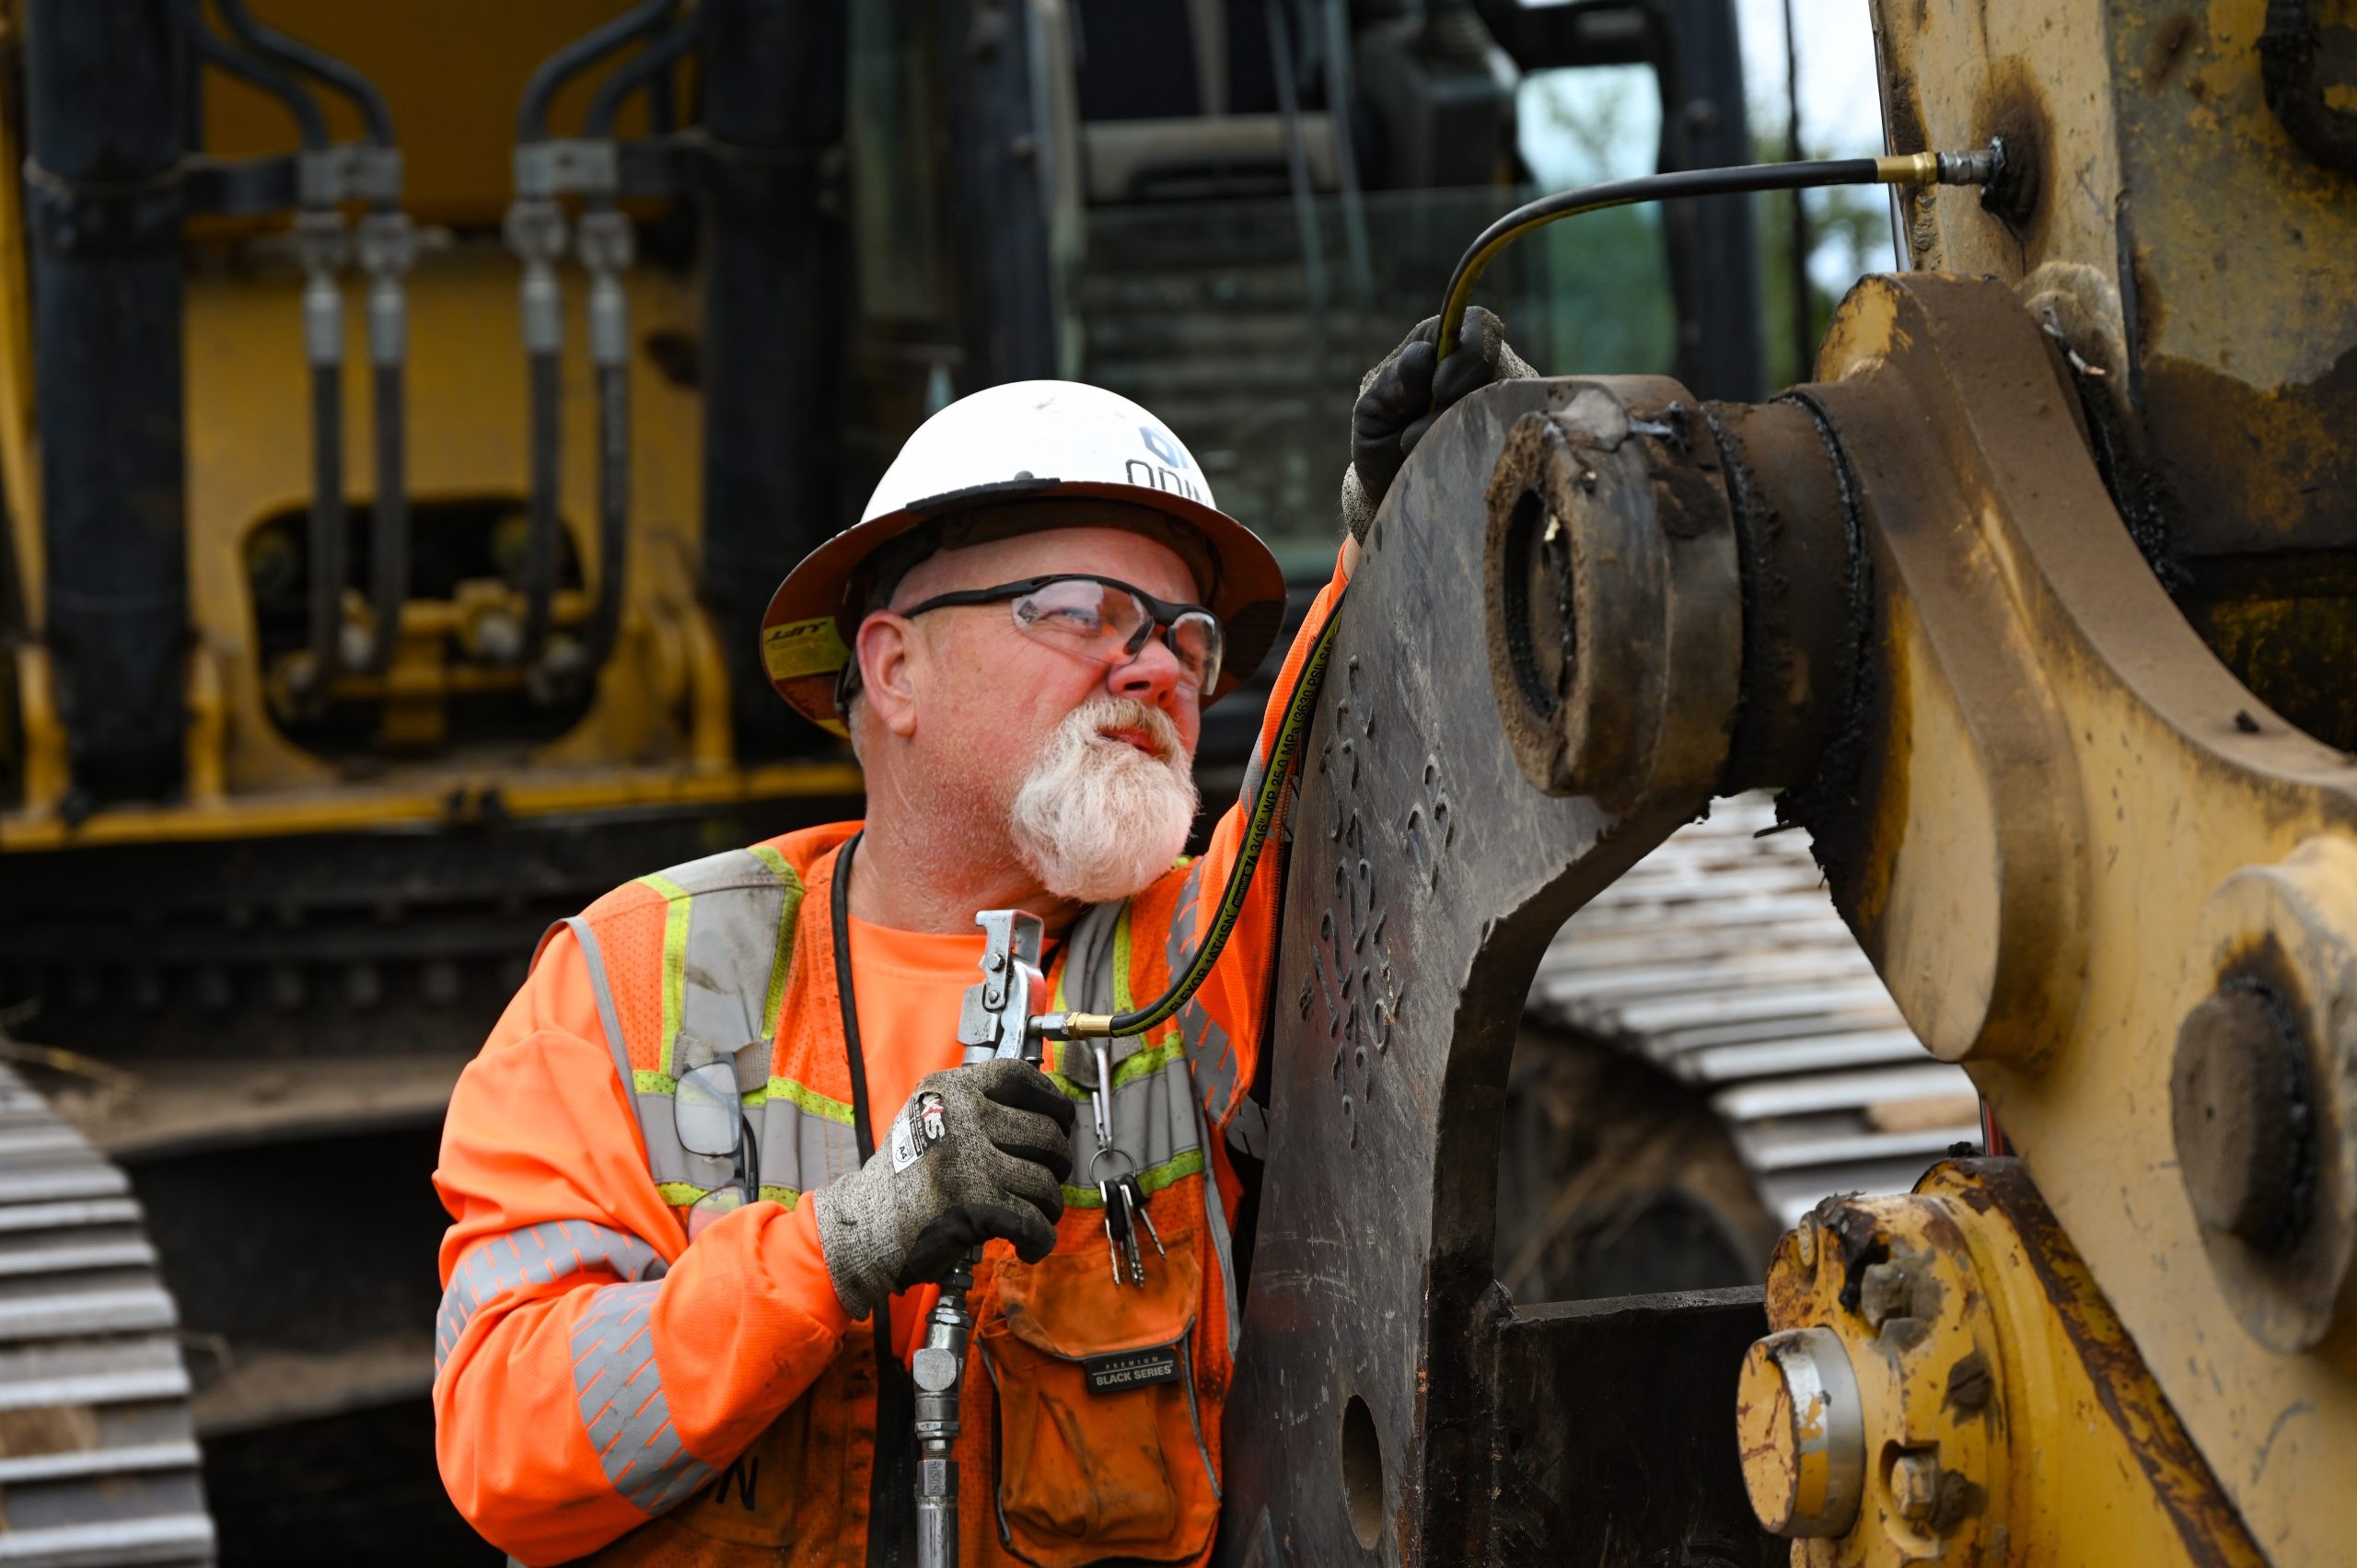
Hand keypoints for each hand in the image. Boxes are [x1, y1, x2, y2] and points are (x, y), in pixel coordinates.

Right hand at [812, 1057, 1076, 1318]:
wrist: (864, 1228)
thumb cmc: (902, 1181)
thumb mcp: (930, 1120)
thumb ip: (978, 1109)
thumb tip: (1047, 1115)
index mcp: (950, 1090)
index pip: (1020, 1077)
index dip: (1052, 1100)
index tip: (1061, 1119)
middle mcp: (958, 1117)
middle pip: (1045, 1133)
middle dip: (1058, 1163)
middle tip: (1048, 1179)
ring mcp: (965, 1159)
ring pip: (1044, 1182)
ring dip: (1049, 1206)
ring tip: (1034, 1215)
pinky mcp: (972, 1204)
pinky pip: (1033, 1222)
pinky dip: (1039, 1239)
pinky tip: (1029, 1245)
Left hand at [1341, 305, 1535, 541]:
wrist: (1393, 489)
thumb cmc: (1382, 439)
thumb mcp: (1373, 411)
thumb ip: (1393, 382)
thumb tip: (1423, 357)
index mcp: (1447, 344)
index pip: (1480, 325)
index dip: (1468, 353)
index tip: (1439, 389)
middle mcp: (1489, 368)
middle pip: (1501, 370)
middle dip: (1459, 406)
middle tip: (1416, 435)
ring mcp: (1508, 403)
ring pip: (1506, 408)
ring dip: (1461, 435)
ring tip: (1421, 455)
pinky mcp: (1516, 438)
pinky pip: (1513, 440)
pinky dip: (1477, 455)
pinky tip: (1449, 466)